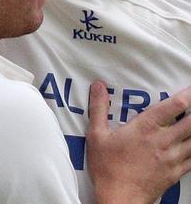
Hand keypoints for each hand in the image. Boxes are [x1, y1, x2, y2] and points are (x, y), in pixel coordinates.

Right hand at [86, 80, 190, 203]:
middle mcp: (163, 141)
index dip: (187, 95)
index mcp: (145, 129)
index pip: (173, 107)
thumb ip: (98, 108)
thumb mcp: (96, 135)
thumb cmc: (106, 167)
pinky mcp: (175, 173)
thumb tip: (98, 86)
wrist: (119, 198)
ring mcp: (172, 158)